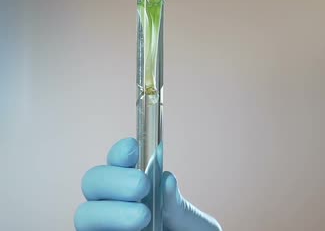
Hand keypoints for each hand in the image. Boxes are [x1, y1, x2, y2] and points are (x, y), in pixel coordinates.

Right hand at [74, 138, 221, 230]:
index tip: (133, 149)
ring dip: (110, 212)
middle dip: (114, 179)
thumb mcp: (191, 223)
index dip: (119, 152)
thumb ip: (178, 206)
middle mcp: (114, 206)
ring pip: (85, 214)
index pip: (117, 161)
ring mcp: (105, 227)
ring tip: (143, 217)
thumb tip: (166, 179)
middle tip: (142, 186)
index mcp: (135, 189)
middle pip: (93, 182)